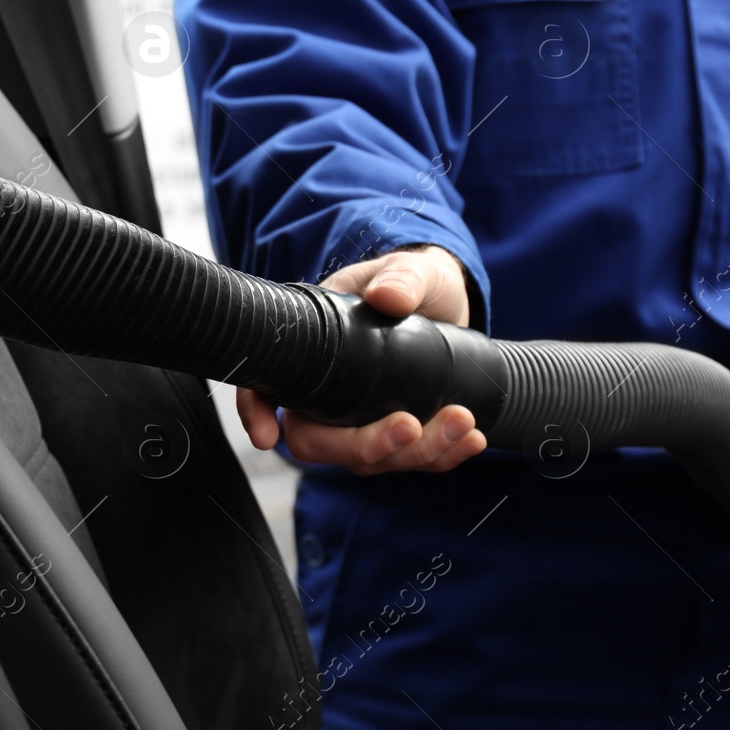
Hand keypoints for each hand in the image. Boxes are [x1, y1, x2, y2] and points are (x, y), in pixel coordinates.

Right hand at [237, 245, 487, 473]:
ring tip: (462, 422)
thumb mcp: (409, 269)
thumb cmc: (413, 280)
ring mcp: (361, 418)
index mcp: (313, 351)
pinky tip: (472, 439)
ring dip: (417, 452)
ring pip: (369, 460)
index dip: (256, 412)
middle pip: (319, 443)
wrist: (448, 300)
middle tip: (410, 426)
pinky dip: (443, 456)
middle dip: (366, 446)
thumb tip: (387, 297)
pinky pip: (411, 460)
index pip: (266, 386)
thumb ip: (400, 278)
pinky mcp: (398, 432)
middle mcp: (327, 393)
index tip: (267, 436)